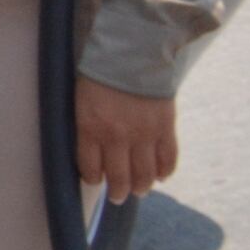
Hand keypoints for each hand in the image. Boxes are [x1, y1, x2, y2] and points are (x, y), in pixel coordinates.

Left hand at [73, 77, 176, 198]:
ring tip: (139, 190)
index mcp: (91, 127)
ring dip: (141, 187)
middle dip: (117, 192)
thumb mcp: (82, 99)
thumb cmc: (99, 72)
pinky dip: (165, 172)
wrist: (132, 52)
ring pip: (144, 175)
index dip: (93, 178)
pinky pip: (168, 159)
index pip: (90, 167)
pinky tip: (161, 177)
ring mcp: (144, 134)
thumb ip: (86, 125)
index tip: (95, 181)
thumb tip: (93, 150)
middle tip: (118, 197)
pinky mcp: (166, 128)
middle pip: (119, 178)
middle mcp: (117, 136)